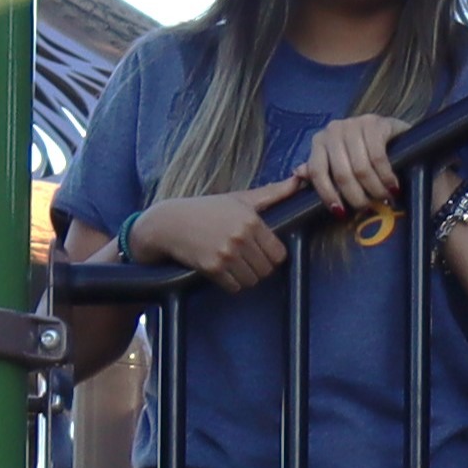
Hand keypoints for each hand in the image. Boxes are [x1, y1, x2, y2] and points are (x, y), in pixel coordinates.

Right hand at [128, 180, 302, 291]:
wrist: (168, 223)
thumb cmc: (206, 210)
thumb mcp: (239, 199)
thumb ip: (272, 193)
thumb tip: (299, 180)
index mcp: (251, 221)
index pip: (279, 254)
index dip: (271, 255)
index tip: (259, 250)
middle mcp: (240, 237)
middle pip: (267, 270)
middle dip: (258, 267)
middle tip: (244, 258)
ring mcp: (226, 253)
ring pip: (252, 280)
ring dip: (245, 277)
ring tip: (232, 263)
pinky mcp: (212, 268)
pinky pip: (234, 287)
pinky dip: (230, 283)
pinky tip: (221, 269)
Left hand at [300, 114, 406, 221]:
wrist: (394, 133)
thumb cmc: (364, 151)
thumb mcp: (341, 161)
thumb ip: (321, 169)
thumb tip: (298, 174)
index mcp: (320, 141)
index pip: (317, 171)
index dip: (327, 194)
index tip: (340, 212)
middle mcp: (334, 130)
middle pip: (341, 174)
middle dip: (356, 197)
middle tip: (368, 208)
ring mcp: (355, 124)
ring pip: (361, 169)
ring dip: (375, 189)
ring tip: (384, 197)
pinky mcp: (376, 124)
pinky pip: (379, 158)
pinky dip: (386, 177)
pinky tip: (393, 186)